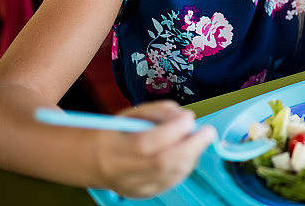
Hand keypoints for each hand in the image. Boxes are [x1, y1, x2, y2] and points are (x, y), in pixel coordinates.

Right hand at [93, 100, 215, 197]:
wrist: (96, 161)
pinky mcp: (145, 194)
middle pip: (163, 162)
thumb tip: (184, 116)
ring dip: (192, 154)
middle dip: (191, 145)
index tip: (189, 118)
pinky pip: (173, 181)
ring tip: (197, 139)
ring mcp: (134, 186)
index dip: (172, 131)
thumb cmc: (118, 133)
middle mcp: (122, 171)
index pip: (146, 143)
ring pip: (172, 173)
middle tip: (208, 131)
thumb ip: (159, 110)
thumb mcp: (132, 114)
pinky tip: (189, 152)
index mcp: (114, 147)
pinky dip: (186, 165)